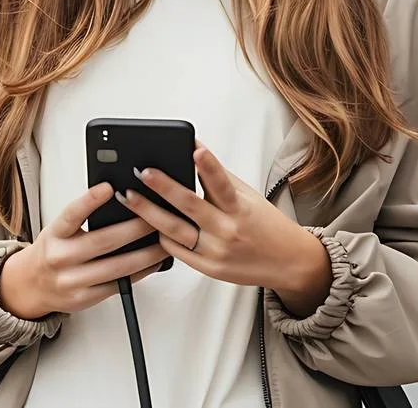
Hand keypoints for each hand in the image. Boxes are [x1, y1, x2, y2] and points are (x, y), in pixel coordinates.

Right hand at [0, 182, 168, 319]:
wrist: (32, 285)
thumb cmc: (53, 251)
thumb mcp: (58, 231)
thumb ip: (81, 219)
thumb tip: (119, 200)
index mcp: (54, 234)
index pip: (71, 214)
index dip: (89, 201)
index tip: (109, 188)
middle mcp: (61, 258)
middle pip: (103, 241)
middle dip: (135, 228)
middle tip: (156, 216)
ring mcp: (72, 281)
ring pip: (116, 267)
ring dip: (145, 254)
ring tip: (163, 242)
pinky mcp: (85, 298)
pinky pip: (118, 285)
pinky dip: (140, 273)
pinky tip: (153, 263)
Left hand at [117, 141, 332, 313]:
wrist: (288, 262)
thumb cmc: (265, 224)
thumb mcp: (247, 196)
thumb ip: (219, 177)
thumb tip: (193, 148)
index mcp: (240, 208)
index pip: (222, 183)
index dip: (209, 166)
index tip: (194, 149)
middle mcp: (228, 230)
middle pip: (190, 206)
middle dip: (163, 187)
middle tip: (142, 172)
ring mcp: (216, 252)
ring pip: (175, 231)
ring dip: (149, 213)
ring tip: (129, 197)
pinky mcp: (208, 269)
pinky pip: (176, 252)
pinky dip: (160, 237)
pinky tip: (145, 223)